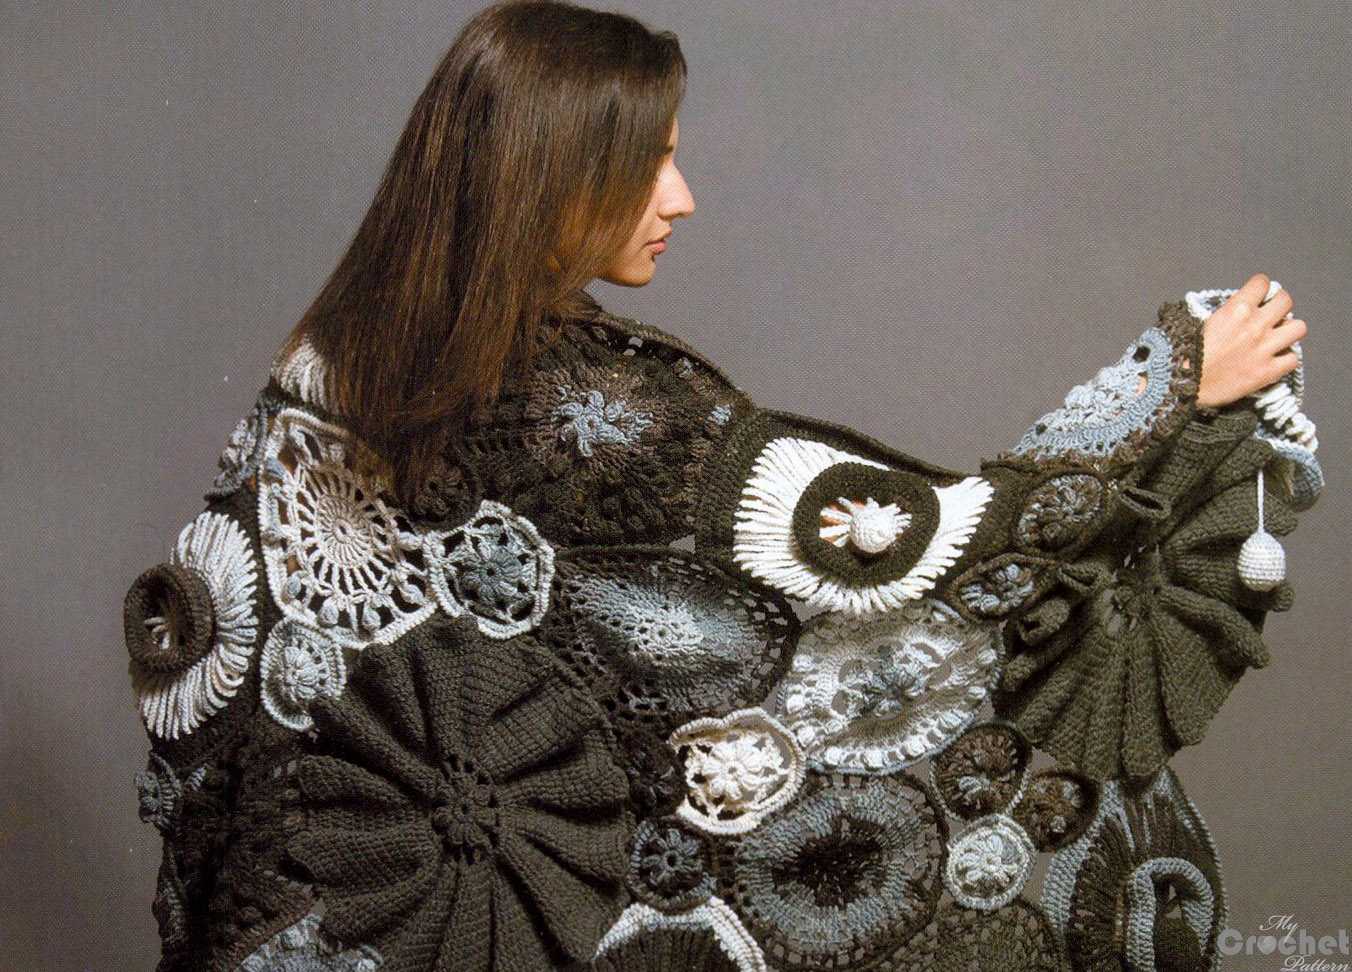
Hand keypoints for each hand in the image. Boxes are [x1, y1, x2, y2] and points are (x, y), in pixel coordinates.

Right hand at [1198, 272, 1306, 406]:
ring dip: (1289, 330)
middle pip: (1286, 301)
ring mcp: (1264, 349)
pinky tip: (1274, 359)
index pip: (1263, 283)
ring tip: (1278, 336)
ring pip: (1298, 327)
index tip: (1259, 295)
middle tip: (1272, 314)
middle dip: (1279, 305)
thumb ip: (1228, 313)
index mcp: (1236, 310)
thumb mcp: (1202, 323)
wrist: (1184, 386)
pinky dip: (1285, 359)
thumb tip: (1243, 308)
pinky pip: (1293, 359)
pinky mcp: (1268, 371)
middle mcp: (1254, 325)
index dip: (1261, 288)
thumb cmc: (1187, 356)